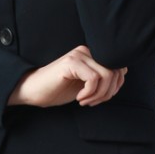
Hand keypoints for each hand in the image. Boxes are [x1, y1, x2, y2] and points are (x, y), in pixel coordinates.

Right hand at [9, 45, 127, 108]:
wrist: (33, 91)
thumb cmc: (58, 89)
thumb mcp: (86, 85)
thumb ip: (102, 80)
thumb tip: (120, 79)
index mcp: (92, 55)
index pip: (119, 67)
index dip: (115, 86)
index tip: (100, 98)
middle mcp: (87, 51)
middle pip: (116, 71)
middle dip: (108, 93)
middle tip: (93, 102)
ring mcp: (79, 55)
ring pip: (107, 75)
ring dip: (99, 94)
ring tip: (86, 101)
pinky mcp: (71, 63)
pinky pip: (93, 79)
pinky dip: (90, 93)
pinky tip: (79, 98)